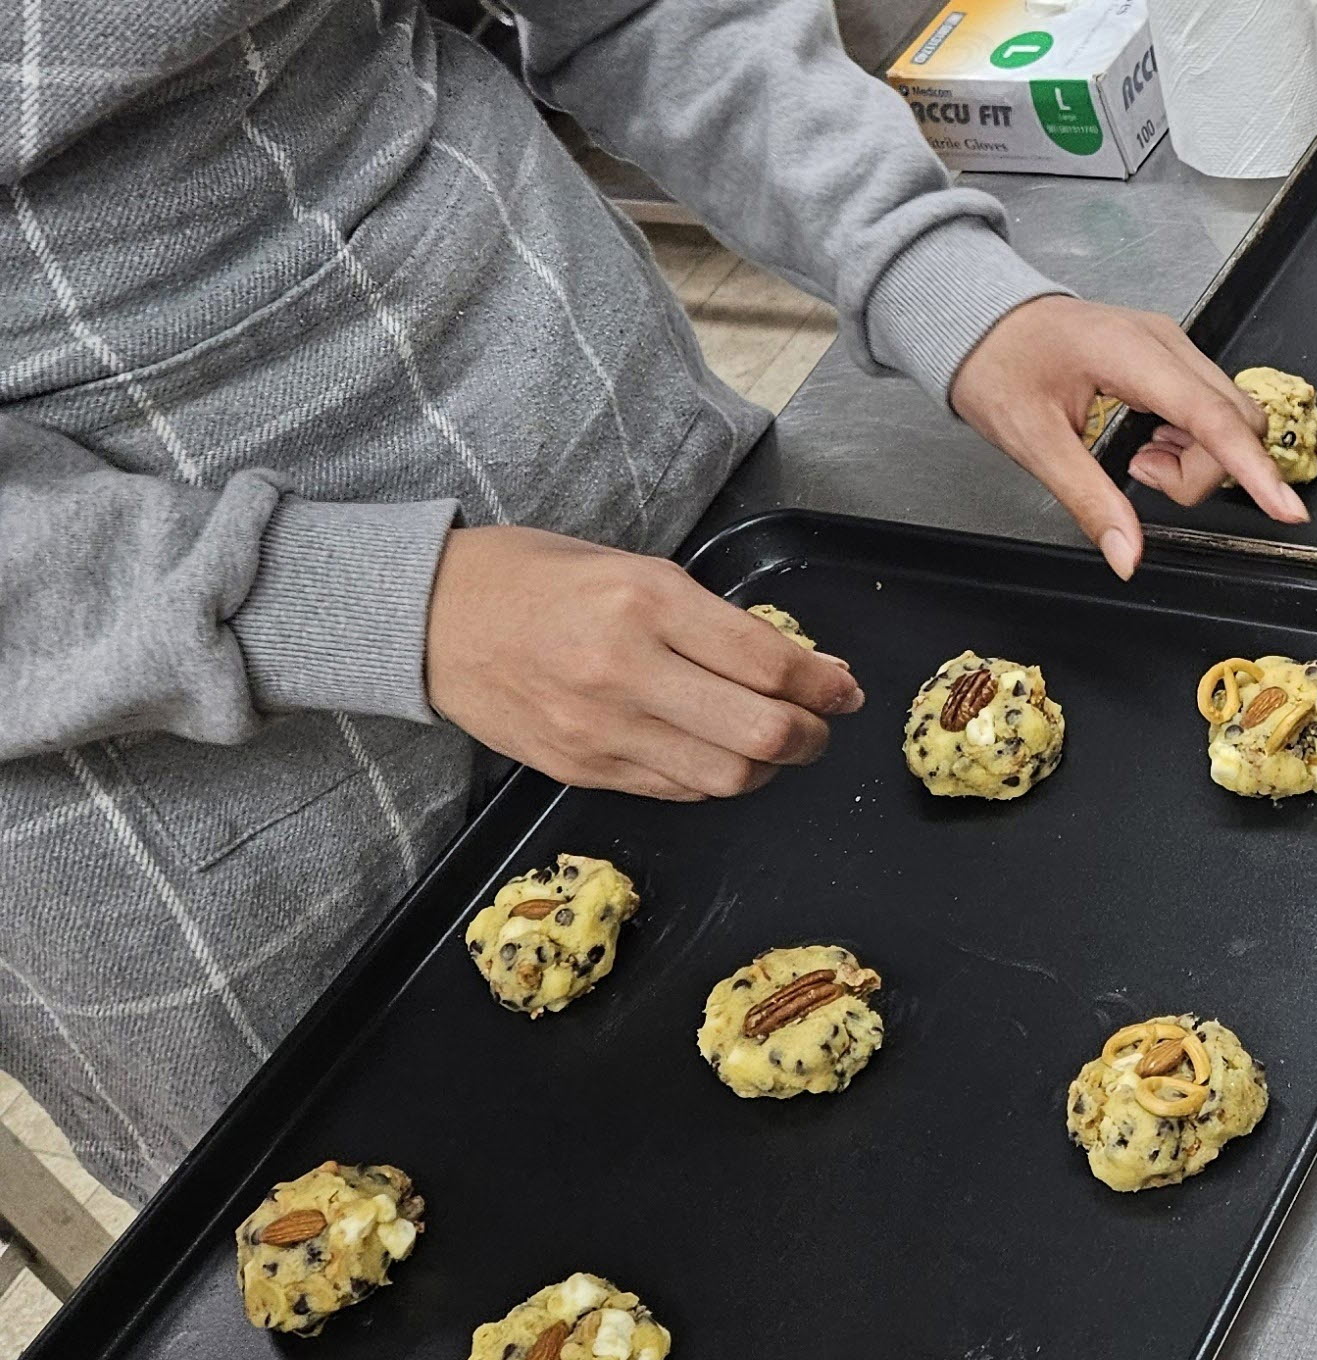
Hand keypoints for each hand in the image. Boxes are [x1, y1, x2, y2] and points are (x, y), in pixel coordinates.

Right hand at [423, 525, 861, 796]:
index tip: (844, 687)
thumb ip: (715, 619)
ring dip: (769, 768)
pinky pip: (677, 791)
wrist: (429, 618)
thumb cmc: (537, 578)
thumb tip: (802, 665)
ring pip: (726, 777)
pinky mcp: (581, 771)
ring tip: (773, 744)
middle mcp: (627, 669)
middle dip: (813, 735)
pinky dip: (714, 778)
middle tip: (821, 724)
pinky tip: (716, 753)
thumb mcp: (634, 568)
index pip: (770, 663)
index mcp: (648, 601)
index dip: (826, 684)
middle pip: (762, 733)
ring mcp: (601, 729)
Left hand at [949, 293, 1303, 575]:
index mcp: (1132, 353)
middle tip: (1139, 476)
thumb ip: (1089, 500)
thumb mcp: (1034, 442)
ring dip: (1197, 459)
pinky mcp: (1172, 358)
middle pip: (1235, 420)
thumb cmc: (999, 365)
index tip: (1288, 510)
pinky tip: (1148, 444)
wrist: (982, 318)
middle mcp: (1166, 342)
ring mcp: (1173, 346)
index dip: (1254, 470)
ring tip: (1137, 460)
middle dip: (1205, 470)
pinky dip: (1191, 442)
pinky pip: (1210, 408)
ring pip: (1230, 417)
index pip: (1213, 418)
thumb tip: (1128, 556)